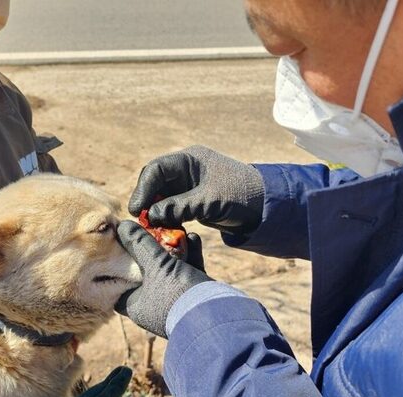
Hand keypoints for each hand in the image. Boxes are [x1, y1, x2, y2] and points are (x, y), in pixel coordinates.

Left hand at [115, 221, 210, 337]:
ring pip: (170, 269)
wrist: (218, 317)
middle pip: (146, 272)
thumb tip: (122, 226)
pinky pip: (189, 271)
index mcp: (136, 304)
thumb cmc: (177, 294)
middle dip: (151, 249)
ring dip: (174, 248)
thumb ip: (139, 244)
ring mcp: (175, 300)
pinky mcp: (195, 295)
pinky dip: (190, 254)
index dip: (119, 263)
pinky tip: (193, 237)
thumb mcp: (155, 265)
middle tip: (151, 229)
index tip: (122, 244)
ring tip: (175, 228)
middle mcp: (153, 304)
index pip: (119, 282)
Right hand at [128, 145, 264, 234]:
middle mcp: (186, 170)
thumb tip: (152, 216)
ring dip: (155, 212)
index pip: (156, 170)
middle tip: (141, 220)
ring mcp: (189, 185)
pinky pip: (171, 207)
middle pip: (155, 182)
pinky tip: (164, 230)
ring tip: (151, 228)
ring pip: (161, 197)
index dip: (143, 189)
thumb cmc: (240, 195)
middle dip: (147, 201)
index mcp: (190, 160)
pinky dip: (166, 218)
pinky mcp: (193, 200)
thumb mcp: (209, 201)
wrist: (265, 207)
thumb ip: (180, 206)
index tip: (137, 210)